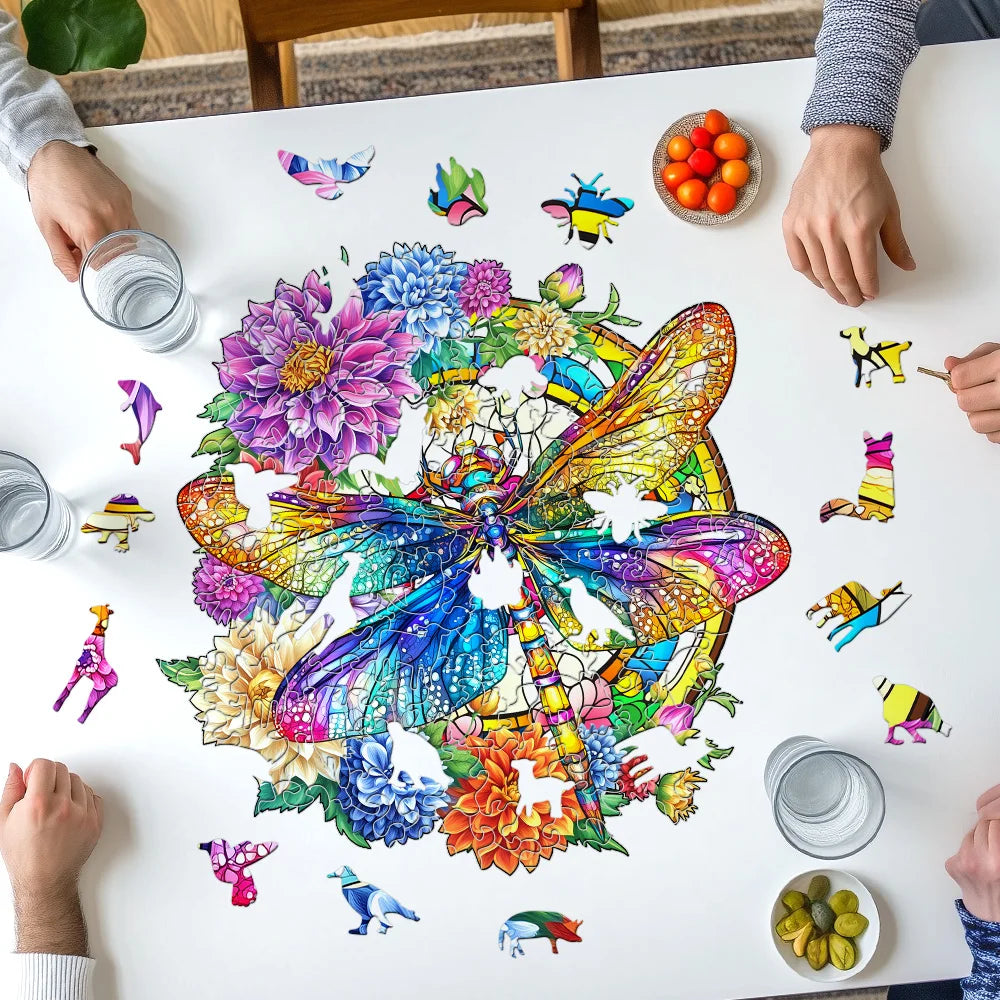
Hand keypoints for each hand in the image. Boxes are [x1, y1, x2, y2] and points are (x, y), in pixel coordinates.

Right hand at [0, 760, 102, 953]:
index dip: (35, 769)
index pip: (45, 764)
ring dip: (67, 788)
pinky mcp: (96, 822)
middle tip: (41, 794)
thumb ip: (11, 789)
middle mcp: (63, 807)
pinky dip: (82, 800)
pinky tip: (69, 812)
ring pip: (79, 782)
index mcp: (38, 804)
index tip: (32, 779)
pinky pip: (93, 796)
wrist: (44, 881)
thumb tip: (16, 768)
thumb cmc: (23, 855)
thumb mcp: (4, 822)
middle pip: (62, 770)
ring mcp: (83, 814)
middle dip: (50, 777)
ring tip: (55, 806)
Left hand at [26, 140, 138, 281]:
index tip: (81, 256)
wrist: (56, 153)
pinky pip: (132, 224)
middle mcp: (112, 218)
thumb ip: (61, 255)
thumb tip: (74, 276)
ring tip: (97, 232)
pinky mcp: (127, 197)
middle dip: (102, 255)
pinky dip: (122, 229)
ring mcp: (122, 206)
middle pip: (118, 255)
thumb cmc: (48, 185)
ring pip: (130, 241)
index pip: (101, 264)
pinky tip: (105, 219)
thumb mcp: (46, 225)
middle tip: (86, 243)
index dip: (89, 264)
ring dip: (115, 244)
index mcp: (90, 227)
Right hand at [782, 125, 915, 305]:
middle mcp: (831, 231)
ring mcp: (808, 228)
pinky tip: (818, 277)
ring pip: (817, 273)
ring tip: (837, 293)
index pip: (863, 272)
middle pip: (839, 277)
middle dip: (849, 294)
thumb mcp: (889, 209)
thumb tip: (908, 266)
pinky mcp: (792, 224)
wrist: (840, 150)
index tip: (871, 294)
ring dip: (829, 288)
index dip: (868, 289)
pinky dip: (809, 274)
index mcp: (859, 228)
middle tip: (853, 300)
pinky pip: (798, 260)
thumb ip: (896, 242)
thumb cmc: (866, 176)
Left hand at [946, 783, 999, 921]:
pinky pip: (961, 846)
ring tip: (987, 854)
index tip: (997, 830)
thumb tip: (996, 817)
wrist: (991, 912)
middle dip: (990, 830)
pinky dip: (968, 850)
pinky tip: (977, 863)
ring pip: (971, 833)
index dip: (998, 825)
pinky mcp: (953, 865)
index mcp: (998, 860)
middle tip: (993, 843)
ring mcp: (964, 862)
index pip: (996, 824)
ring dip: (979, 839)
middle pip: (983, 825)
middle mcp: (980, 860)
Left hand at [947, 344, 999, 442]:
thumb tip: (949, 365)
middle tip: (982, 389)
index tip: (968, 375)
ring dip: (980, 414)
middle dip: (969, 396)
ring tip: (993, 402)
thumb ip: (976, 358)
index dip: (961, 377)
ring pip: (976, 423)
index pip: (959, 379)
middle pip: (964, 402)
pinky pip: (992, 436)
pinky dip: (994, 427)